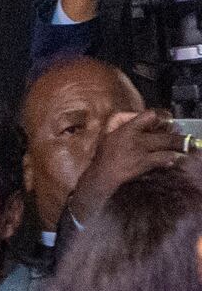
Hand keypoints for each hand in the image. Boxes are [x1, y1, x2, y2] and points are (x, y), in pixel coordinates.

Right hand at [67, 108, 183, 222]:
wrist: (102, 175)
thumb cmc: (104, 154)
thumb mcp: (107, 132)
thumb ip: (120, 121)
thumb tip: (135, 116)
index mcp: (127, 129)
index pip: (149, 115)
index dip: (160, 117)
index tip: (167, 121)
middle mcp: (136, 138)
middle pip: (163, 133)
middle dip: (177, 136)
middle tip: (187, 138)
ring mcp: (141, 151)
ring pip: (166, 145)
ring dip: (179, 146)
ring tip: (188, 147)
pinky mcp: (143, 163)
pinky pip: (162, 159)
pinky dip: (171, 159)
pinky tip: (175, 159)